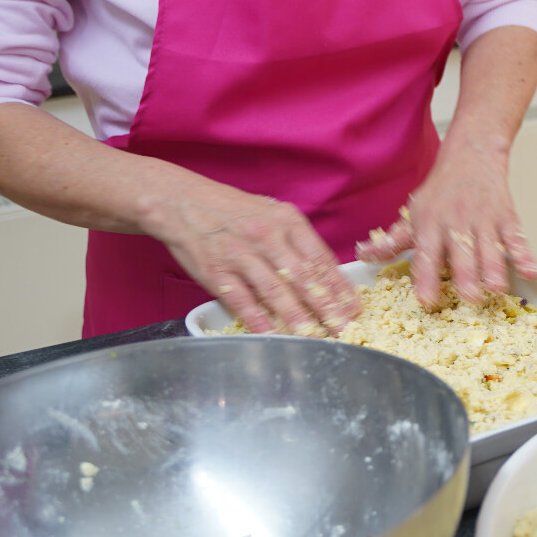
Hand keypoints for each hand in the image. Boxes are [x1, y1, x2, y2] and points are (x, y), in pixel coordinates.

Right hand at [143, 182, 359, 333]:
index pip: (320, 258)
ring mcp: (241, 255)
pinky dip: (257, 319)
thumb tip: (324, 270)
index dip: (339, 286)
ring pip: (275, 291)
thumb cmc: (233, 210)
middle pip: (303, 277)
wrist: (183, 202)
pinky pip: (242, 300)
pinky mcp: (216, 272)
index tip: (353, 306)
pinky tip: (271, 334)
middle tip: (342, 327)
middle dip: (326, 306)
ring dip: (296, 317)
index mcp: (287, 221)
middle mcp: (267, 237)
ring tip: (313, 335)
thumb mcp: (273, 213)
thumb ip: (297, 240)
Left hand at [356, 134, 536, 306]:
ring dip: (495, 268)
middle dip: (466, 276)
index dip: (426, 278)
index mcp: (430, 223)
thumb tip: (363, 257)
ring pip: (490, 247)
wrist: (472, 153)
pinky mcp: (506, 215)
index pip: (426, 254)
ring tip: (497, 289)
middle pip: (462, 253)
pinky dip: (525, 254)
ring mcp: (484, 218)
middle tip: (469, 299)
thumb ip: (391, 241)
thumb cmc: (441, 189)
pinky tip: (531, 272)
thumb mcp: (413, 212)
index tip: (427, 301)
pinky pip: (516, 237)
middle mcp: (456, 221)